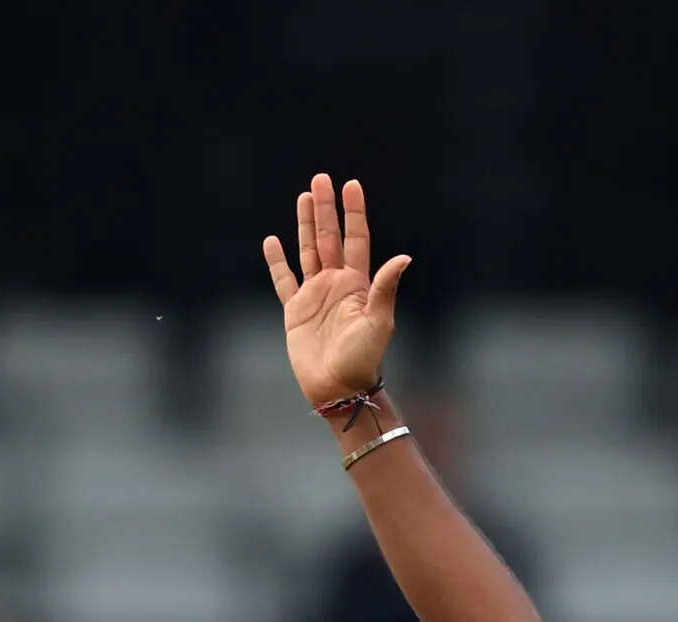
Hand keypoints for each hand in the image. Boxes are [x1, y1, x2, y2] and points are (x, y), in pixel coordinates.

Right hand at [261, 173, 411, 406]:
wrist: (338, 387)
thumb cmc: (363, 358)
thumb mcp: (379, 322)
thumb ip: (385, 288)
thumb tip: (404, 258)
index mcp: (358, 284)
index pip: (356, 239)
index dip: (354, 213)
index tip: (352, 185)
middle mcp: (336, 284)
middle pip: (329, 238)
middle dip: (326, 209)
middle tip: (321, 179)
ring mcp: (315, 295)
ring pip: (308, 250)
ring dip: (306, 225)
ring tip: (304, 197)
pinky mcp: (295, 310)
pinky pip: (283, 280)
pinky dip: (277, 261)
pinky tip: (273, 241)